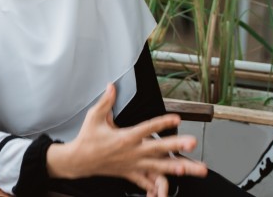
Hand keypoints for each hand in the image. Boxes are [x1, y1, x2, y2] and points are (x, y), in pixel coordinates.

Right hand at [47, 84, 207, 195]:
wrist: (79, 161)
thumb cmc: (87, 138)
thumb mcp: (94, 117)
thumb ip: (106, 101)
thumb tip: (112, 86)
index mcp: (125, 137)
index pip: (147, 127)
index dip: (162, 122)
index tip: (177, 118)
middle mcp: (132, 152)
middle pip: (158, 148)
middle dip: (176, 146)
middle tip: (192, 142)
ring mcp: (133, 165)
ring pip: (159, 168)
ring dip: (177, 168)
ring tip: (193, 169)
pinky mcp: (130, 174)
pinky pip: (145, 182)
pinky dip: (156, 187)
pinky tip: (168, 191)